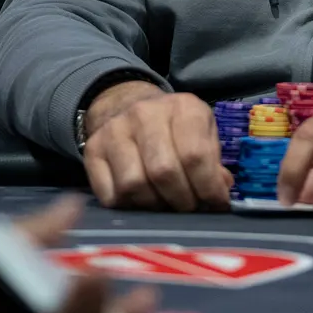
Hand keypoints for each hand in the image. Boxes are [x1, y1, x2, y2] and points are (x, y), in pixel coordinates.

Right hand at [83, 84, 231, 212]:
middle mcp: (145, 114)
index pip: (195, 155)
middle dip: (182, 200)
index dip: (208, 187)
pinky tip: (141, 201)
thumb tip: (220, 192)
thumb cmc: (175, 127)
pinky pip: (110, 194)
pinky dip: (128, 206)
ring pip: (134, 185)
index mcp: (182, 107)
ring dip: (154, 205)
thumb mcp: (203, 132)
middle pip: (163, 172)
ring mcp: (115, 130)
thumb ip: (213, 161)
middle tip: (189, 208)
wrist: (127, 105)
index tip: (215, 204)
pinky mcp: (93, 150)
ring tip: (165, 204)